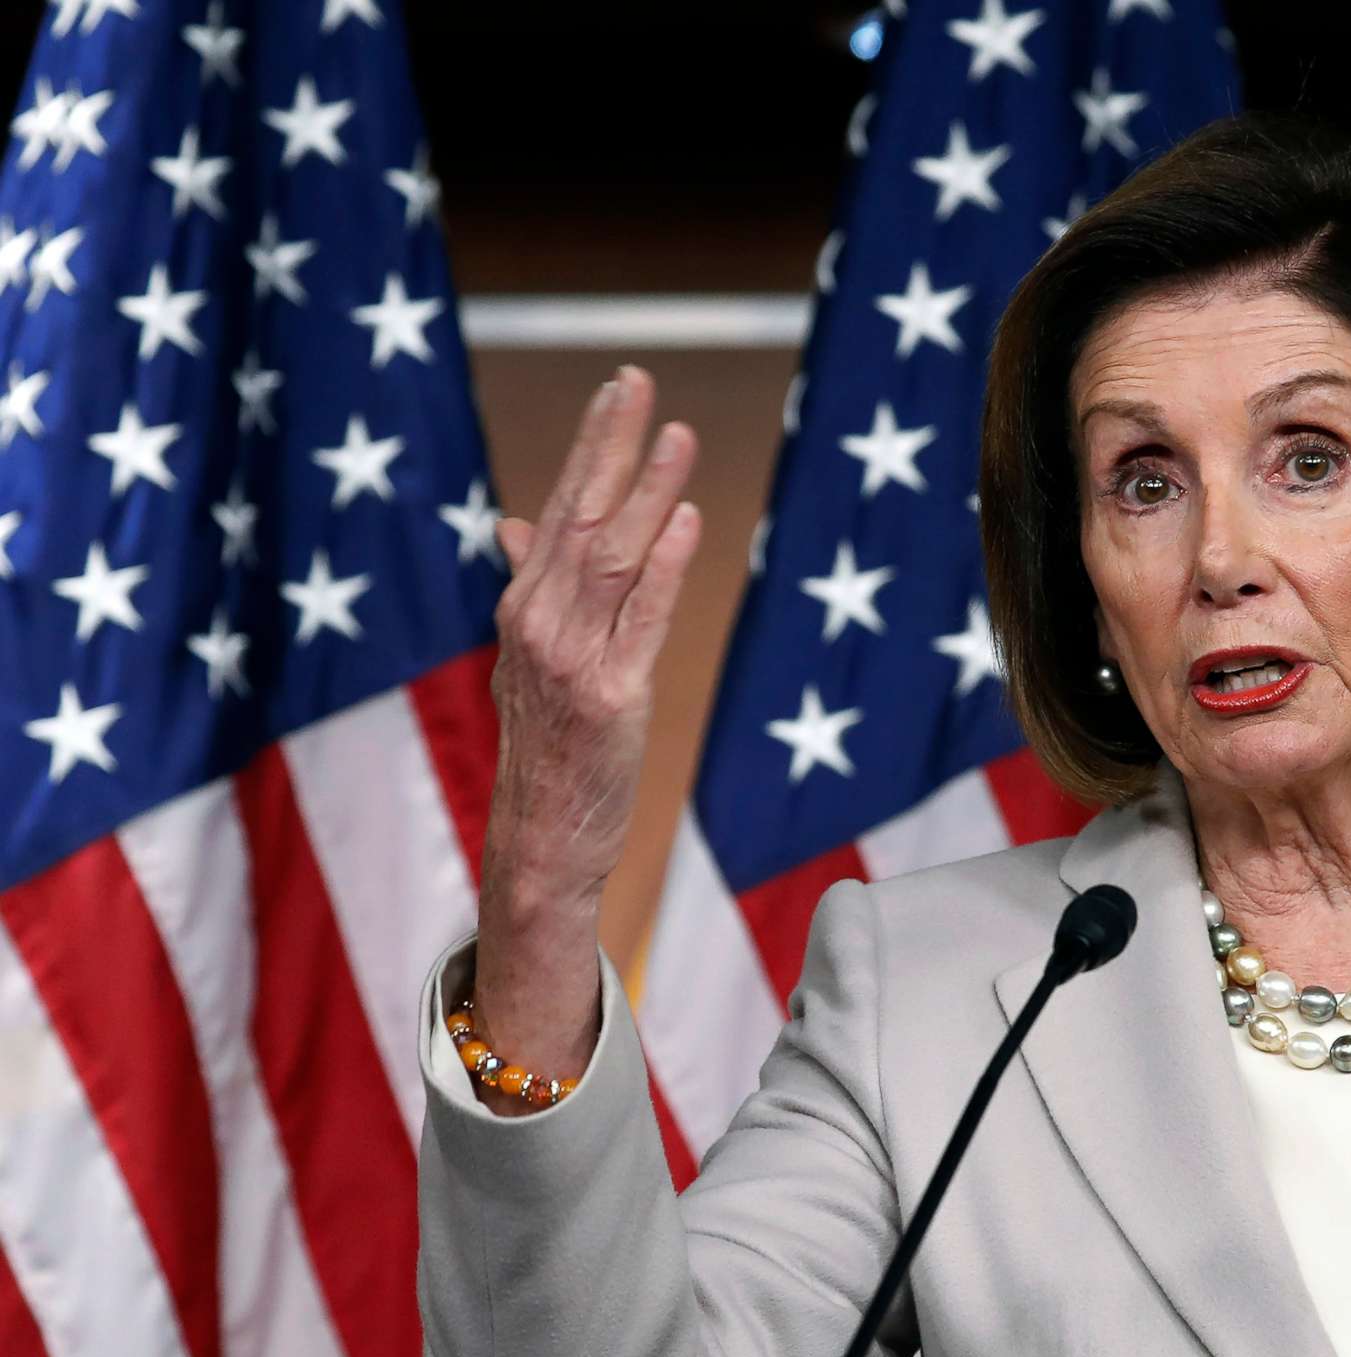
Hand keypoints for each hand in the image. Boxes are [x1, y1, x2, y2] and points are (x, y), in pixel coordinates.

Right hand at [473, 366, 701, 1091]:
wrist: (542, 834)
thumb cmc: (550, 742)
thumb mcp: (531, 655)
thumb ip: (533, 584)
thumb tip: (519, 522)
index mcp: (524, 605)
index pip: (561, 506)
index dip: (592, 444)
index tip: (620, 389)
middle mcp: (538, 622)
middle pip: (580, 516)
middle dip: (611, 446)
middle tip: (638, 381)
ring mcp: (571, 659)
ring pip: (612, 558)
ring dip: (646, 493)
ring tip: (678, 438)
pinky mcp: (611, 697)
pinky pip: (641, 621)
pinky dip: (663, 569)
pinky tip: (686, 523)